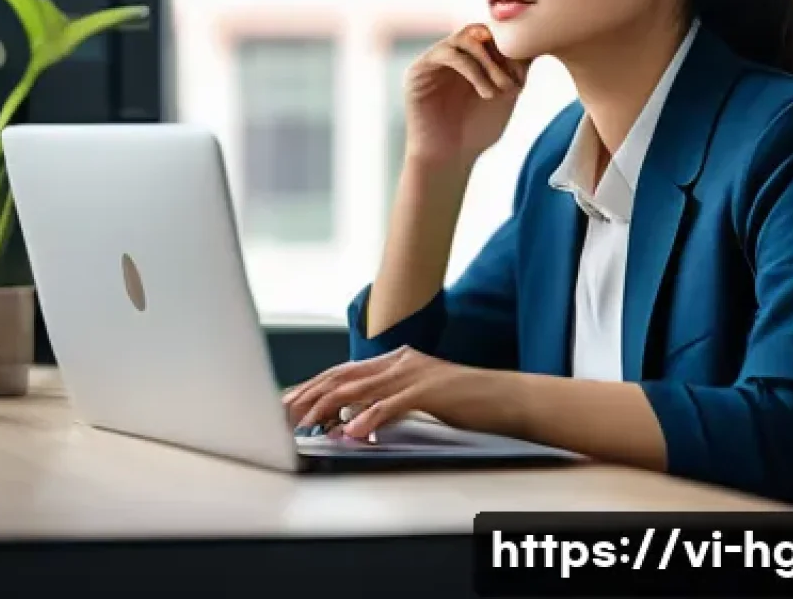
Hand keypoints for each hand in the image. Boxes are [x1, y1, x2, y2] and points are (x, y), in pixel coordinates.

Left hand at [281, 346, 507, 440]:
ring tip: (306, 425)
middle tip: (284, 415)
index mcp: (395, 360)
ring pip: (362, 389)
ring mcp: (415, 372)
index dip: (311, 386)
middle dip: (310, 396)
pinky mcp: (432, 389)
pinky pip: (393, 405)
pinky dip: (370, 418)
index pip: (342, 372)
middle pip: (344, 376)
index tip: (286, 403)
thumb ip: (384, 402)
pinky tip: (353, 432)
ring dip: (329, 408)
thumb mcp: (417, 397)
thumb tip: (347, 421)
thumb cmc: (464, 403)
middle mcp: (400, 361)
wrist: (508, 399)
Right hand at [403, 24, 530, 166]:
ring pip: (466, 37)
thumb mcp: (505, 95)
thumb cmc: (477, 132)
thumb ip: (516, 69)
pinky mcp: (418, 69)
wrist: (448, 159)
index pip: (493, 35)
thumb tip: (536, 44)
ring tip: (501, 89)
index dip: (513, 50)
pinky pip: (448, 54)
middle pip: (481, 30)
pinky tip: (486, 93)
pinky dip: (473, 70)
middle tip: (514, 82)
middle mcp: (451, 53)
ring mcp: (434, 59)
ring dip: (489, 62)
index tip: (523, 79)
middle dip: (502, 53)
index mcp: (470, 57)